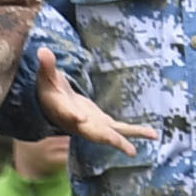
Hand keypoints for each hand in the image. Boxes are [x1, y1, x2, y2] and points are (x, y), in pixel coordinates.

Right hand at [32, 54, 151, 154]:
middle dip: (106, 137)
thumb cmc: (49, 89)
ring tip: (147, 139)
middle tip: (118, 143)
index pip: (66, 112)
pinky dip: (135, 131)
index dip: (72, 115)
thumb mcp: (46, 76)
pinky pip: (120, 130)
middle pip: (92, 132)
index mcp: (62, 110)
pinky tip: (152, 134)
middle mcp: (79, 123)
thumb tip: (42, 51)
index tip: (79, 117)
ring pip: (110, 134)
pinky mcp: (103, 123)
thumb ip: (47, 65)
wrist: (54, 106)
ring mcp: (92, 125)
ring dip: (127, 139)